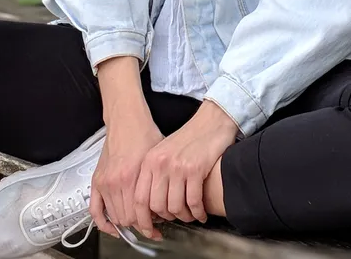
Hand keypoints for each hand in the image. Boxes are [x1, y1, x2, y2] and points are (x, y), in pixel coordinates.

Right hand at [91, 114, 164, 238]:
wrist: (127, 121)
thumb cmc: (144, 136)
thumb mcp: (157, 162)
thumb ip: (157, 187)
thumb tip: (161, 210)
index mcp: (132, 178)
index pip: (139, 216)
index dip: (149, 225)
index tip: (157, 227)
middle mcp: (116, 182)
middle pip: (127, 219)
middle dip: (139, 225)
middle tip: (150, 225)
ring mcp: (104, 183)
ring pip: (114, 217)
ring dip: (126, 224)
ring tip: (137, 222)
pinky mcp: (96, 181)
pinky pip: (95, 211)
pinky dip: (103, 223)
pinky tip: (113, 228)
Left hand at [134, 100, 238, 230]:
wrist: (211, 122)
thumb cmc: (189, 139)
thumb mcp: (164, 153)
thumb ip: (155, 175)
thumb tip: (151, 207)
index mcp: (149, 162)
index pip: (139, 199)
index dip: (143, 219)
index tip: (149, 229)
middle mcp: (160, 164)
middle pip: (156, 206)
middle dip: (168, 219)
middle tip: (177, 220)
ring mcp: (177, 167)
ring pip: (175, 206)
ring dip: (185, 216)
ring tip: (191, 216)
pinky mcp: (195, 169)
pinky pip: (193, 201)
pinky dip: (198, 212)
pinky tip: (201, 213)